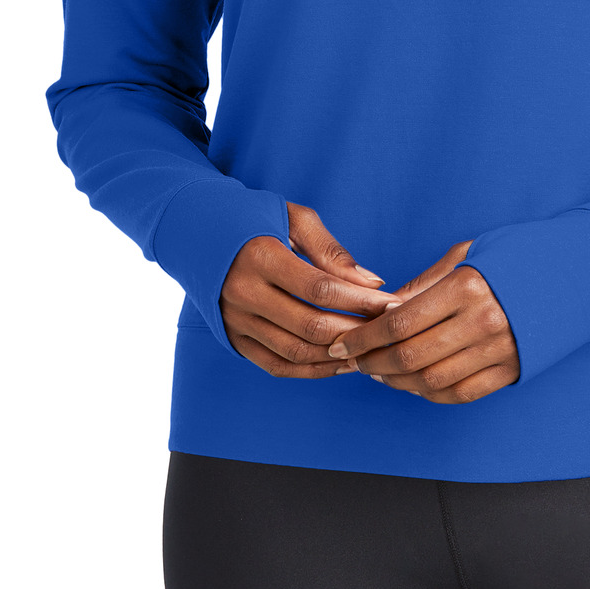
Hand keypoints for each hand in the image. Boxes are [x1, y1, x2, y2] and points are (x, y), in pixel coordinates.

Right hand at [220, 202, 402, 377]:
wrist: (197, 233)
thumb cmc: (254, 218)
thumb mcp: (293, 217)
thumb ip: (331, 250)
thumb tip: (371, 282)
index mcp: (259, 256)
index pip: (319, 288)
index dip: (360, 300)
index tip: (392, 302)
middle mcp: (243, 293)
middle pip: (310, 325)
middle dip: (356, 330)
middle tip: (388, 328)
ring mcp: (235, 321)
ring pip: (295, 352)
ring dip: (338, 356)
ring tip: (371, 349)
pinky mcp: (233, 339)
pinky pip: (276, 366)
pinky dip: (311, 371)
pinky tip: (340, 363)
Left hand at [326, 240, 519, 402]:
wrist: (572, 274)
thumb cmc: (513, 258)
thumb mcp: (467, 256)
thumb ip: (423, 284)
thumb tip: (382, 310)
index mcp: (467, 287)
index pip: (400, 322)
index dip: (364, 337)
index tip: (342, 343)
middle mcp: (483, 321)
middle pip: (410, 356)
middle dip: (372, 362)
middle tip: (354, 361)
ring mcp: (499, 350)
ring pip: (431, 380)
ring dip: (396, 382)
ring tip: (379, 372)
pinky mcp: (510, 371)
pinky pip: (460, 394)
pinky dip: (429, 394)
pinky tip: (412, 383)